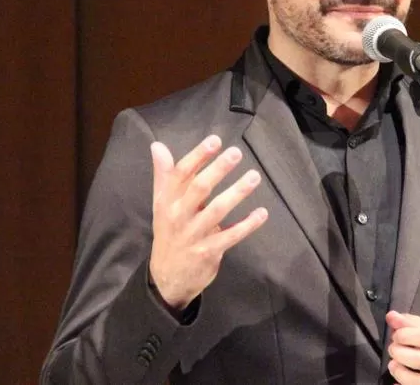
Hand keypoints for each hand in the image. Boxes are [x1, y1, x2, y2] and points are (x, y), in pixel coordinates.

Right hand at [148, 135, 267, 311]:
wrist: (167, 278)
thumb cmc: (169, 233)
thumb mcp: (161, 205)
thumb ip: (163, 175)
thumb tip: (158, 146)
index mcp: (167, 201)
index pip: (180, 174)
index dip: (198, 156)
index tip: (215, 140)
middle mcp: (179, 216)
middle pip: (199, 189)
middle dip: (218, 170)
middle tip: (236, 153)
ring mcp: (194, 235)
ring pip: (217, 210)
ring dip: (237, 192)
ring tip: (254, 176)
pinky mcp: (209, 251)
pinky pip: (231, 236)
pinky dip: (247, 224)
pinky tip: (262, 213)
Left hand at [386, 311, 419, 384]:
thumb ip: (416, 323)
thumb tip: (391, 316)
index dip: (402, 335)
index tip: (396, 335)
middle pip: (418, 359)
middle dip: (398, 353)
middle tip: (393, 349)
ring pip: (418, 381)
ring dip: (399, 372)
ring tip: (394, 365)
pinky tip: (400, 381)